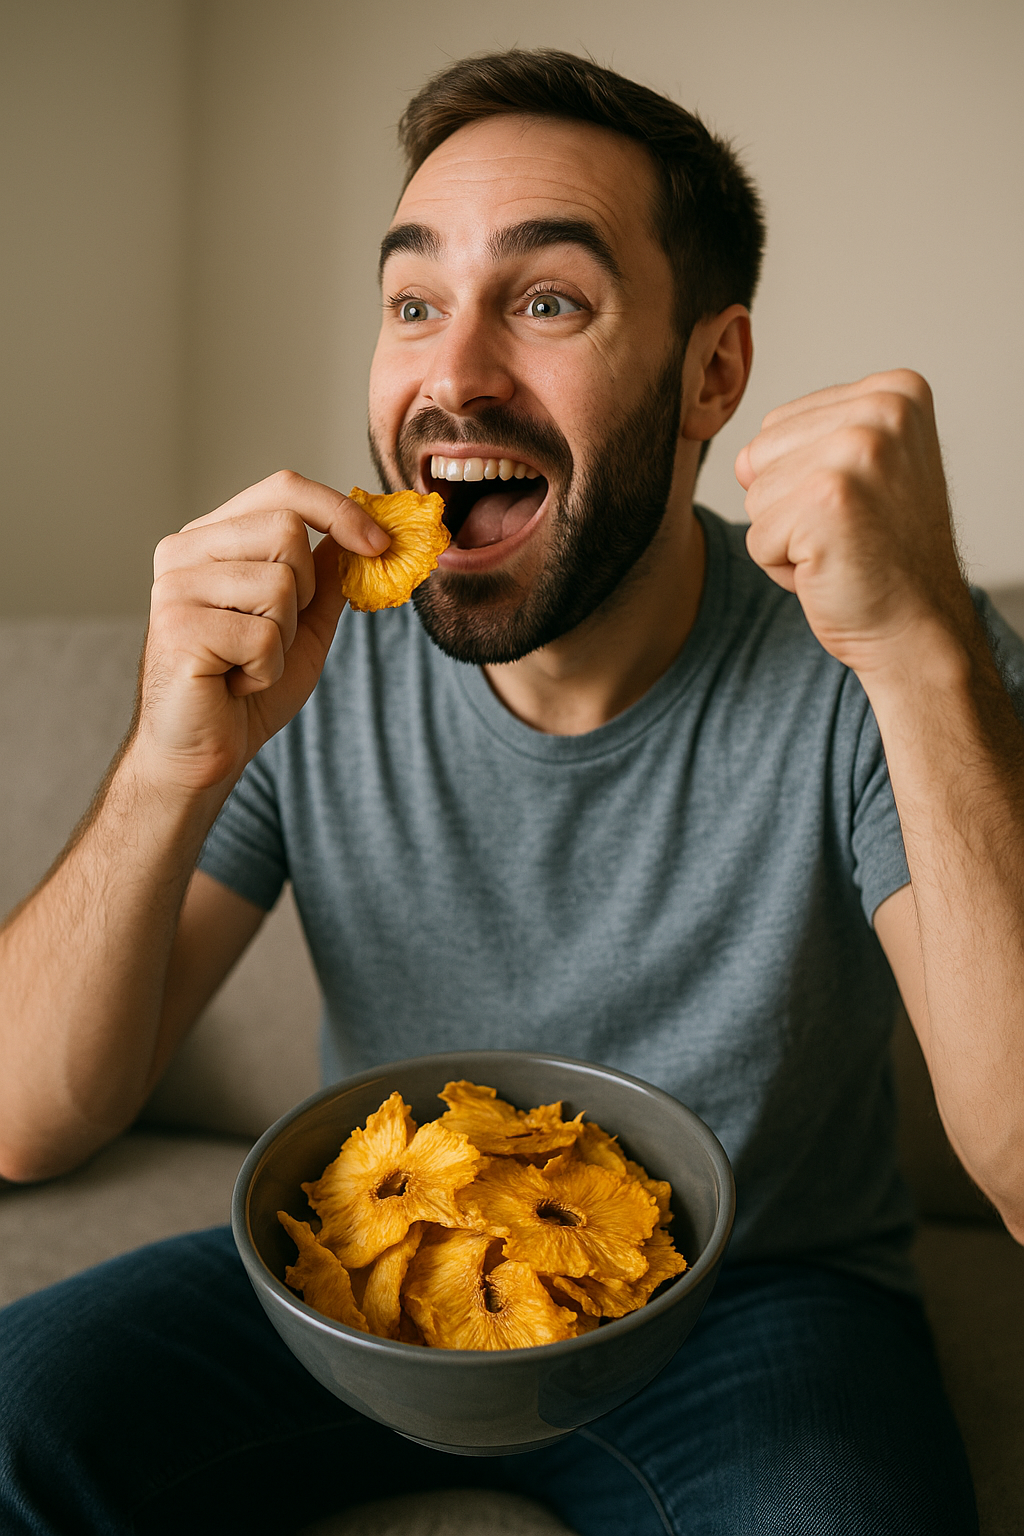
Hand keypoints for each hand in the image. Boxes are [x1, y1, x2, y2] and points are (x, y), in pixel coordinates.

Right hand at [134, 471, 389, 790]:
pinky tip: (233, 684)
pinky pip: (263, 637)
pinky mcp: (177, 628)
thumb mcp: (302, 624)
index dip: (339, 510)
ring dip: (282, 639)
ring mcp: (174, 587)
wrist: (203, 754)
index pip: (283, 489)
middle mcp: (184, 551)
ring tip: (246, 662)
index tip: (380, 545)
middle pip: (287, 530)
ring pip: (280, 585)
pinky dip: (264, 671)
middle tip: (270, 636)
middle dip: (303, 594)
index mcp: (212, 539)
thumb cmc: (248, 691)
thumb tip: (360, 532)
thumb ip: (326, 577)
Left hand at [734, 371, 973, 678]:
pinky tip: (833, 570)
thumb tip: (742, 462)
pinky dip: (782, 568)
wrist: (919, 626)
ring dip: (784, 537)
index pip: (779, 424)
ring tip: (841, 549)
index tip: (861, 503)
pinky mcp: (827, 501)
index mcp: (894, 391)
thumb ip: (798, 445)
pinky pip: (756, 538)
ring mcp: (855, 452)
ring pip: (754, 496)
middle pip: (760, 453)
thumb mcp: (856, 473)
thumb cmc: (884, 556)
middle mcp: (881, 410)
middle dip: (787, 505)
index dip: (803, 478)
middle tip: (849, 531)